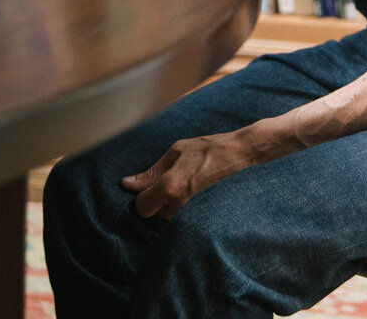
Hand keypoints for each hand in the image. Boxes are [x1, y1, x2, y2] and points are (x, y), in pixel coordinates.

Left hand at [120, 130, 259, 219]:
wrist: (238, 154)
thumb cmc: (206, 149)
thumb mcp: (175, 152)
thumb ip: (151, 172)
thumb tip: (127, 184)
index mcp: (170, 186)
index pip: (142, 208)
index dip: (142, 196)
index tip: (148, 186)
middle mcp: (180, 204)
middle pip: (155, 213)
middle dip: (157, 198)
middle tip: (172, 178)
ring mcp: (193, 213)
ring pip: (169, 215)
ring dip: (170, 202)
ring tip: (186, 182)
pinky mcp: (203, 217)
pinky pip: (183, 216)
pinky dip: (182, 205)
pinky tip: (193, 189)